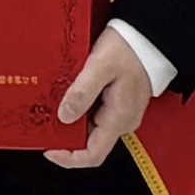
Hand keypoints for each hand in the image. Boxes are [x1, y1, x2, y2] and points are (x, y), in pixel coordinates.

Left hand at [47, 27, 154, 168]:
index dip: (68, 158)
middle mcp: (122, 121)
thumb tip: (65, 116)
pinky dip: (79, 109)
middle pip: (88, 142)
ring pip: (89, 128)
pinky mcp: (118, 104)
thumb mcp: (101, 67)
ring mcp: (121, 113)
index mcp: (119, 119)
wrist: (150, 36)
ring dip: (70, 119)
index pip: (93, 155)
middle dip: (65, 135)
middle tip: (45, 120)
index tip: (48, 147)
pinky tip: (69, 94)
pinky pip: (94, 115)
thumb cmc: (130, 48)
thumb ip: (82, 92)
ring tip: (55, 103)